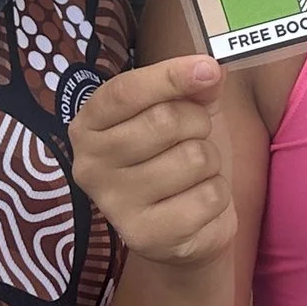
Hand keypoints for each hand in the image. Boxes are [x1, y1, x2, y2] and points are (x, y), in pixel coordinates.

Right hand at [70, 55, 234, 264]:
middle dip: (199, 124)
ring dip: (210, 163)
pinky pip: (208, 196)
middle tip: (196, 138)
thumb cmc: (176, 157)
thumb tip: (209, 72)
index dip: (170, 76)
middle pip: (165, 120)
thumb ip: (192, 88)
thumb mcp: (184, 112)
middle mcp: (90, 164)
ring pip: (193, 158)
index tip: (208, 69)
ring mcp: (114, 204)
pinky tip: (198, 205)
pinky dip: (217, 196)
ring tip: (194, 176)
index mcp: (89, 125)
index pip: (125, 91)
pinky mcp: (144, 237)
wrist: (184, 228)